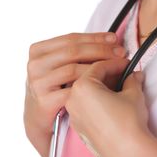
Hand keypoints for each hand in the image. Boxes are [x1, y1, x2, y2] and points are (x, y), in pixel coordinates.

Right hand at [23, 32, 125, 156]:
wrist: (39, 118)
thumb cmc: (55, 89)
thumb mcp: (59, 66)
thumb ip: (77, 53)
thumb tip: (112, 41)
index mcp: (38, 50)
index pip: (71, 38)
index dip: (95, 37)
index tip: (115, 39)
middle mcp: (35, 64)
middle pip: (73, 52)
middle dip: (101, 50)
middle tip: (121, 53)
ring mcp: (38, 83)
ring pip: (73, 69)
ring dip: (99, 67)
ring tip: (117, 68)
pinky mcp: (44, 101)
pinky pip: (72, 91)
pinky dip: (91, 87)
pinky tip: (106, 87)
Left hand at [65, 58, 149, 156]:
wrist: (128, 152)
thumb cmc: (128, 124)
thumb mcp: (133, 94)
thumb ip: (132, 80)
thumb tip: (133, 77)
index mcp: (82, 87)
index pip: (99, 66)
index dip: (115, 63)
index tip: (126, 64)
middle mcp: (73, 100)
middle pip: (89, 79)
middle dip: (108, 75)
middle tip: (125, 75)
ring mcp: (75, 116)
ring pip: (86, 95)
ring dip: (102, 89)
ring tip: (120, 90)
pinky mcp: (79, 129)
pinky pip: (86, 109)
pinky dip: (97, 103)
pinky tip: (113, 105)